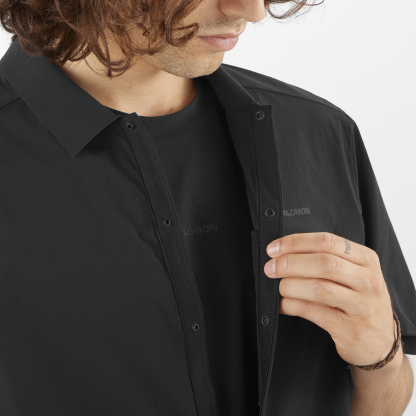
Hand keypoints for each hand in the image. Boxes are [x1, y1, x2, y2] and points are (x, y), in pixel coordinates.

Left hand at [264, 232, 395, 366]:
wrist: (380, 342)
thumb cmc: (358, 301)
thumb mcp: (353, 275)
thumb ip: (326, 260)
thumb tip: (283, 253)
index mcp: (366, 259)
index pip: (326, 241)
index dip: (295, 242)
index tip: (273, 249)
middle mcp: (368, 280)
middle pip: (323, 262)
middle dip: (289, 263)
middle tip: (270, 268)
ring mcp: (362, 306)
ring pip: (319, 287)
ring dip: (290, 285)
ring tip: (278, 287)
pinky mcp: (351, 329)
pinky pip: (316, 312)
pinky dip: (294, 306)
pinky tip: (283, 305)